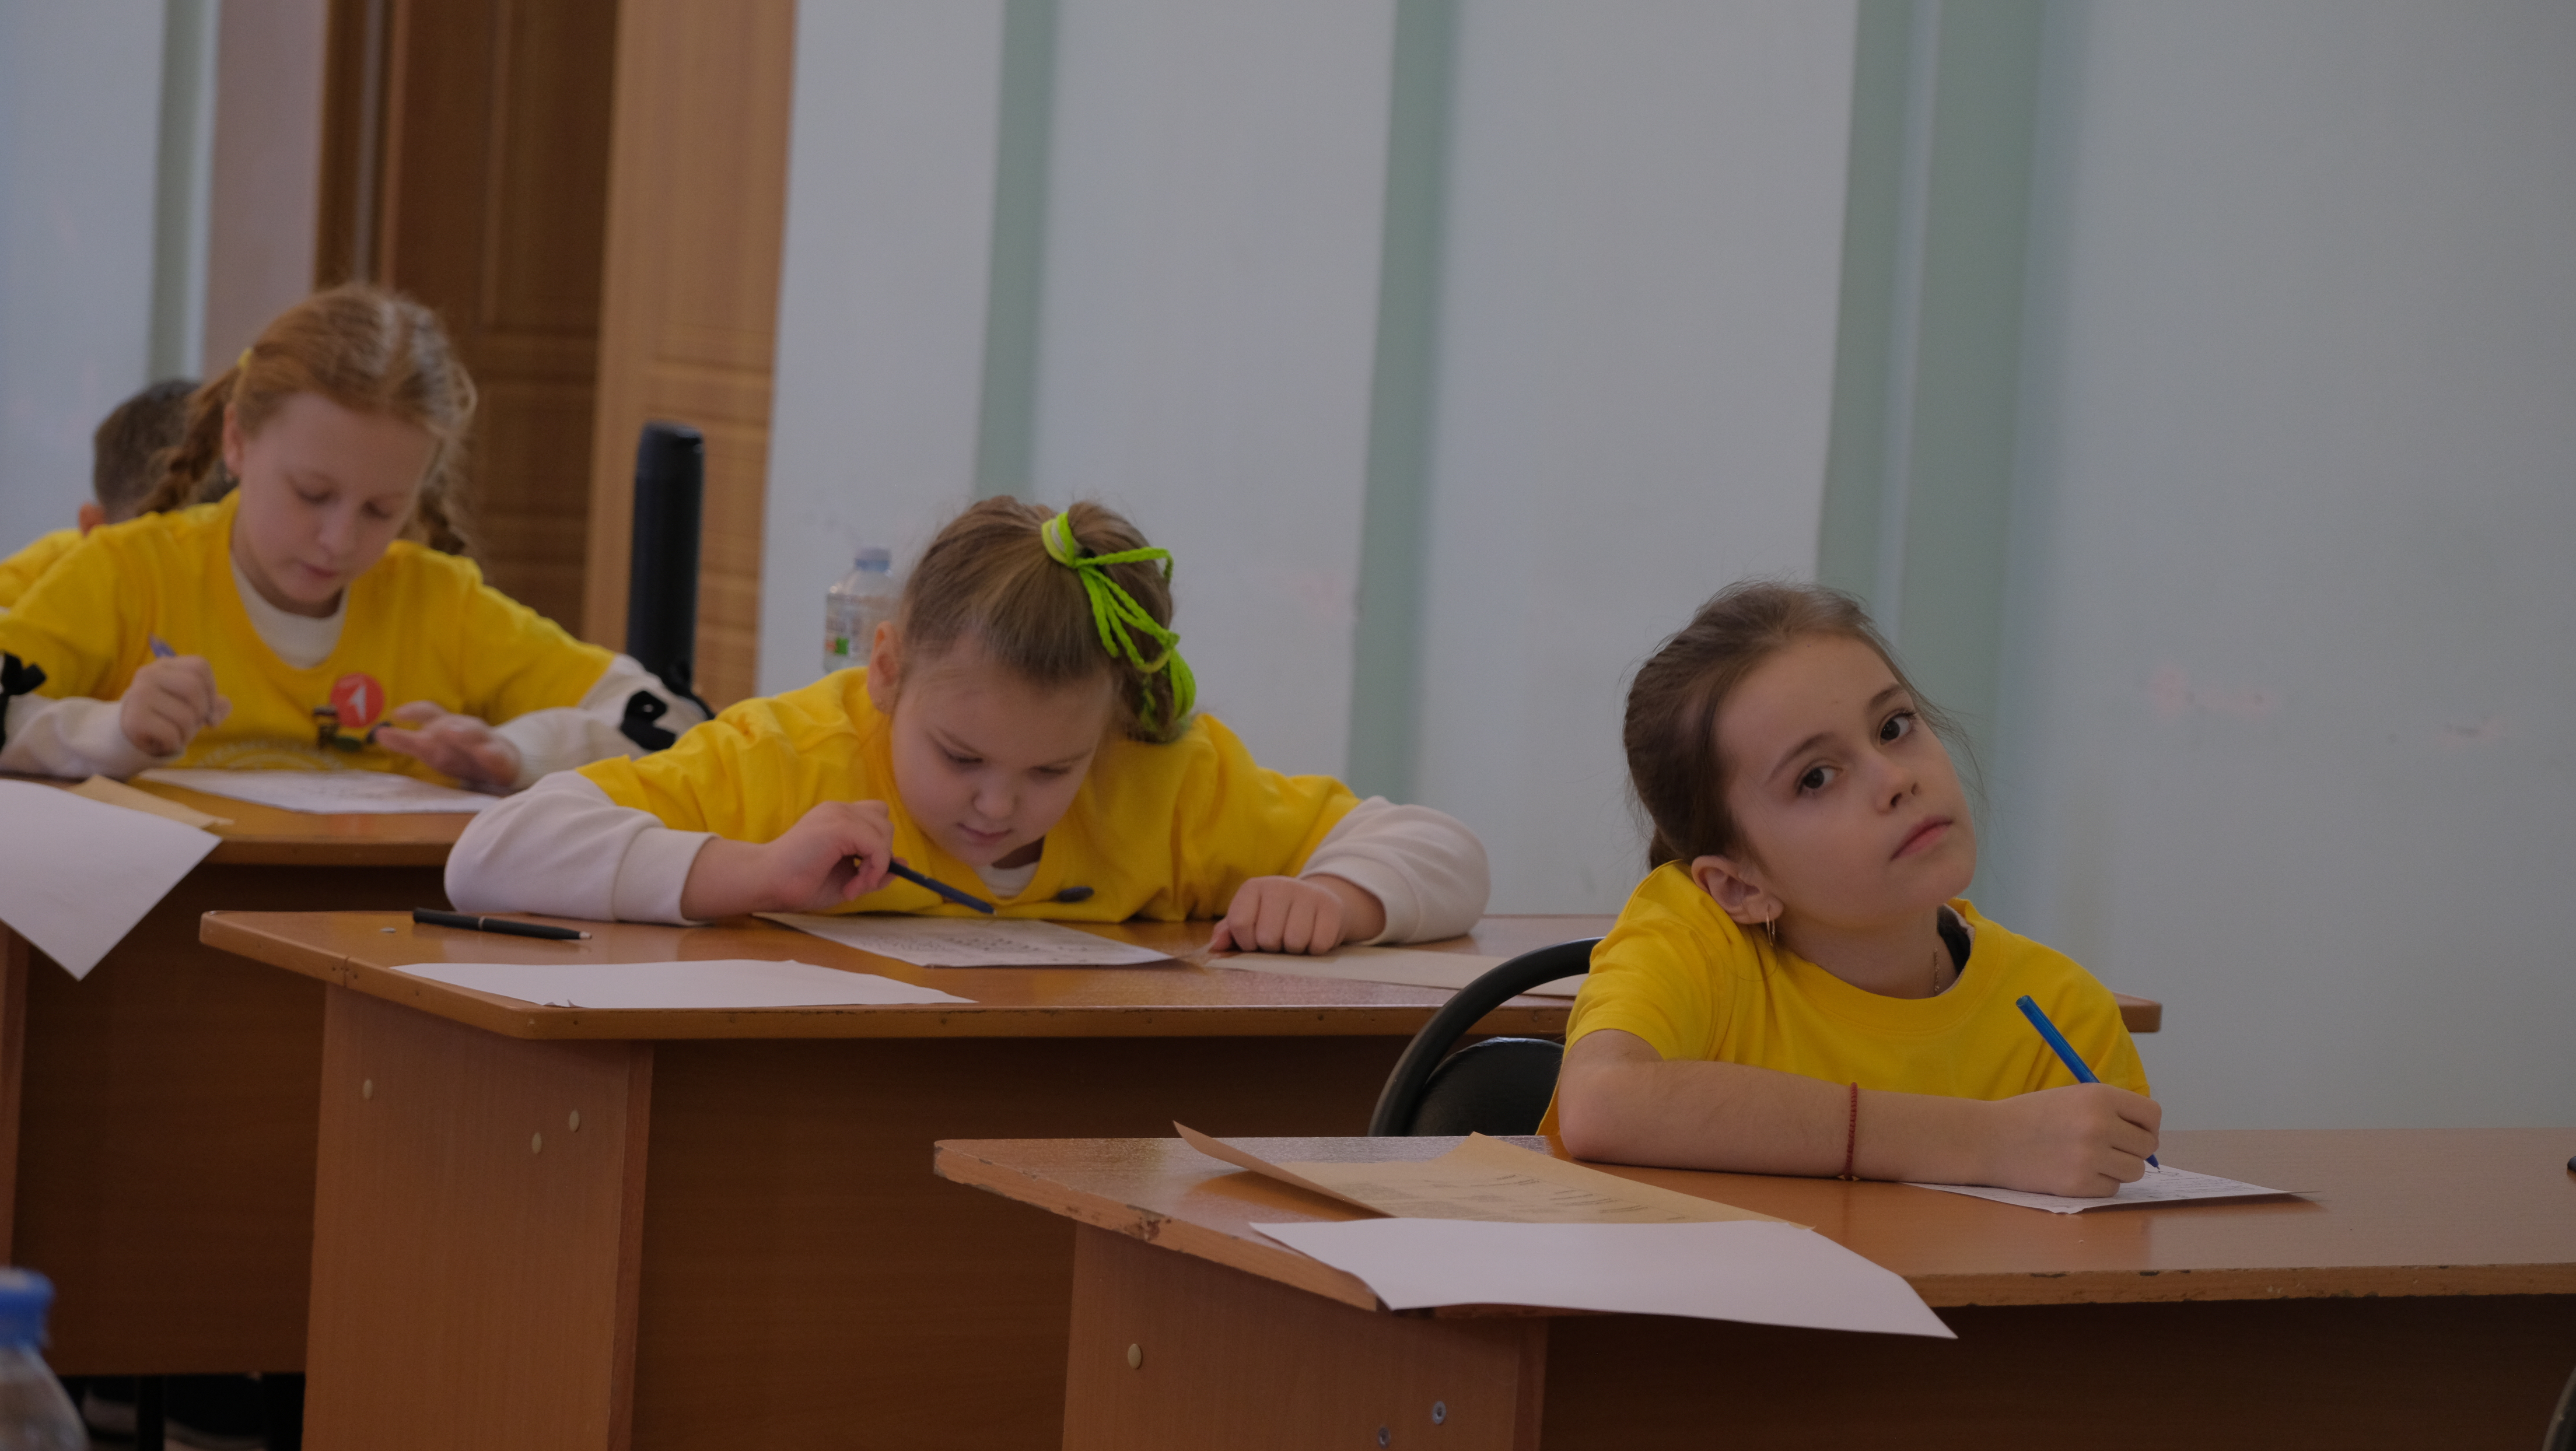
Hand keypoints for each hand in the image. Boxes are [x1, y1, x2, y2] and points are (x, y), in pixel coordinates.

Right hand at [119, 655, 230, 756]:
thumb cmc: (166, 714)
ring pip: (185, 715)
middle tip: (191, 724)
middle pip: (194, 688)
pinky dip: (174, 743)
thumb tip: (224, 705)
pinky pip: (171, 733)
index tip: (208, 710)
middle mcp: (149, 674)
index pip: (200, 667)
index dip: (211, 690)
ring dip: (188, 732)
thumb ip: (212, 703)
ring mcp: (138, 695)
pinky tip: (165, 741)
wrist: (130, 732)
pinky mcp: (134, 718)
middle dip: (201, 712)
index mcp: (166, 665)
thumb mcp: (191, 705)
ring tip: (176, 733)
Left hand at [374, 701, 521, 788]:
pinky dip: (492, 754)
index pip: (431, 713)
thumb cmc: (465, 754)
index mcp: (448, 729)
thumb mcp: (436, 749)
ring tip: (451, 732)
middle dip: (436, 727)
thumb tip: (378, 733)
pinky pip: (498, 758)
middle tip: (422, 733)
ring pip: (475, 736)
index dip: (415, 711)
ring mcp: (486, 745)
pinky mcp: (504, 762)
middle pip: (452, 725)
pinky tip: (486, 753)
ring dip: (463, 733)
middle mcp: (466, 733)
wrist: (511, 761)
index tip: (396, 714)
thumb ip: (408, 742)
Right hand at [680, 800, 895, 919]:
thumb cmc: (800, 883)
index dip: (878, 847)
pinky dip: (873, 869)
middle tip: (857, 883)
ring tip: (854, 886)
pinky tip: (853, 887)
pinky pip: (877, 846)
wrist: (767, 883)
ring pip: (885, 833)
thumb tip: (904, 865)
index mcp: (839, 817)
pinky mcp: (839, 826)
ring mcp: (839, 814)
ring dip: (877, 865)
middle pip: (885, 824)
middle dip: (880, 855)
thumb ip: (874, 871)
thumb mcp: (848, 879)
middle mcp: (840, 809)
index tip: (863, 877)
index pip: (876, 819)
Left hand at [1209, 874, 1385, 954]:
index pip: (1239, 923)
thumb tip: (1216, 946)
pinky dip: (1315, 950)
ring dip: (1295, 950)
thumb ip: (1229, 933)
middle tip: (1279, 941)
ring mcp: (1308, 894)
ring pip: (1294, 941)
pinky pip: (1319, 944)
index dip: (1246, 943)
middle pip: (1267, 937)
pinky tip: (1314, 938)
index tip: (1254, 943)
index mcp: (1254, 887)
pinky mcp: (1332, 907)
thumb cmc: (1277, 918)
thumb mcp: (1250, 921)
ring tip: (1296, 940)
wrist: (1320, 904)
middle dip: (1272, 948)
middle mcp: (1280, 885)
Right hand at [1980, 1083, 2161, 1196]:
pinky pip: (2111, 1189)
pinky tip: (2074, 1172)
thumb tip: (2147, 1136)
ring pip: (2133, 1171)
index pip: (2151, 1115)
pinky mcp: (2078, 1184)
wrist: (1988, 1138)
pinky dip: (2098, 1184)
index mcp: (2098, 1096)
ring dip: (2118, 1169)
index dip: (2146, 1125)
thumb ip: (2109, 1110)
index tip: (2134, 1132)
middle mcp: (2098, 1125)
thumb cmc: (2029, 1116)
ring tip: (2090, 1160)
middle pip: (2147, 1146)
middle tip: (2110, 1149)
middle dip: (2133, 1150)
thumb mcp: (2072, 1097)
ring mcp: (2089, 1157)